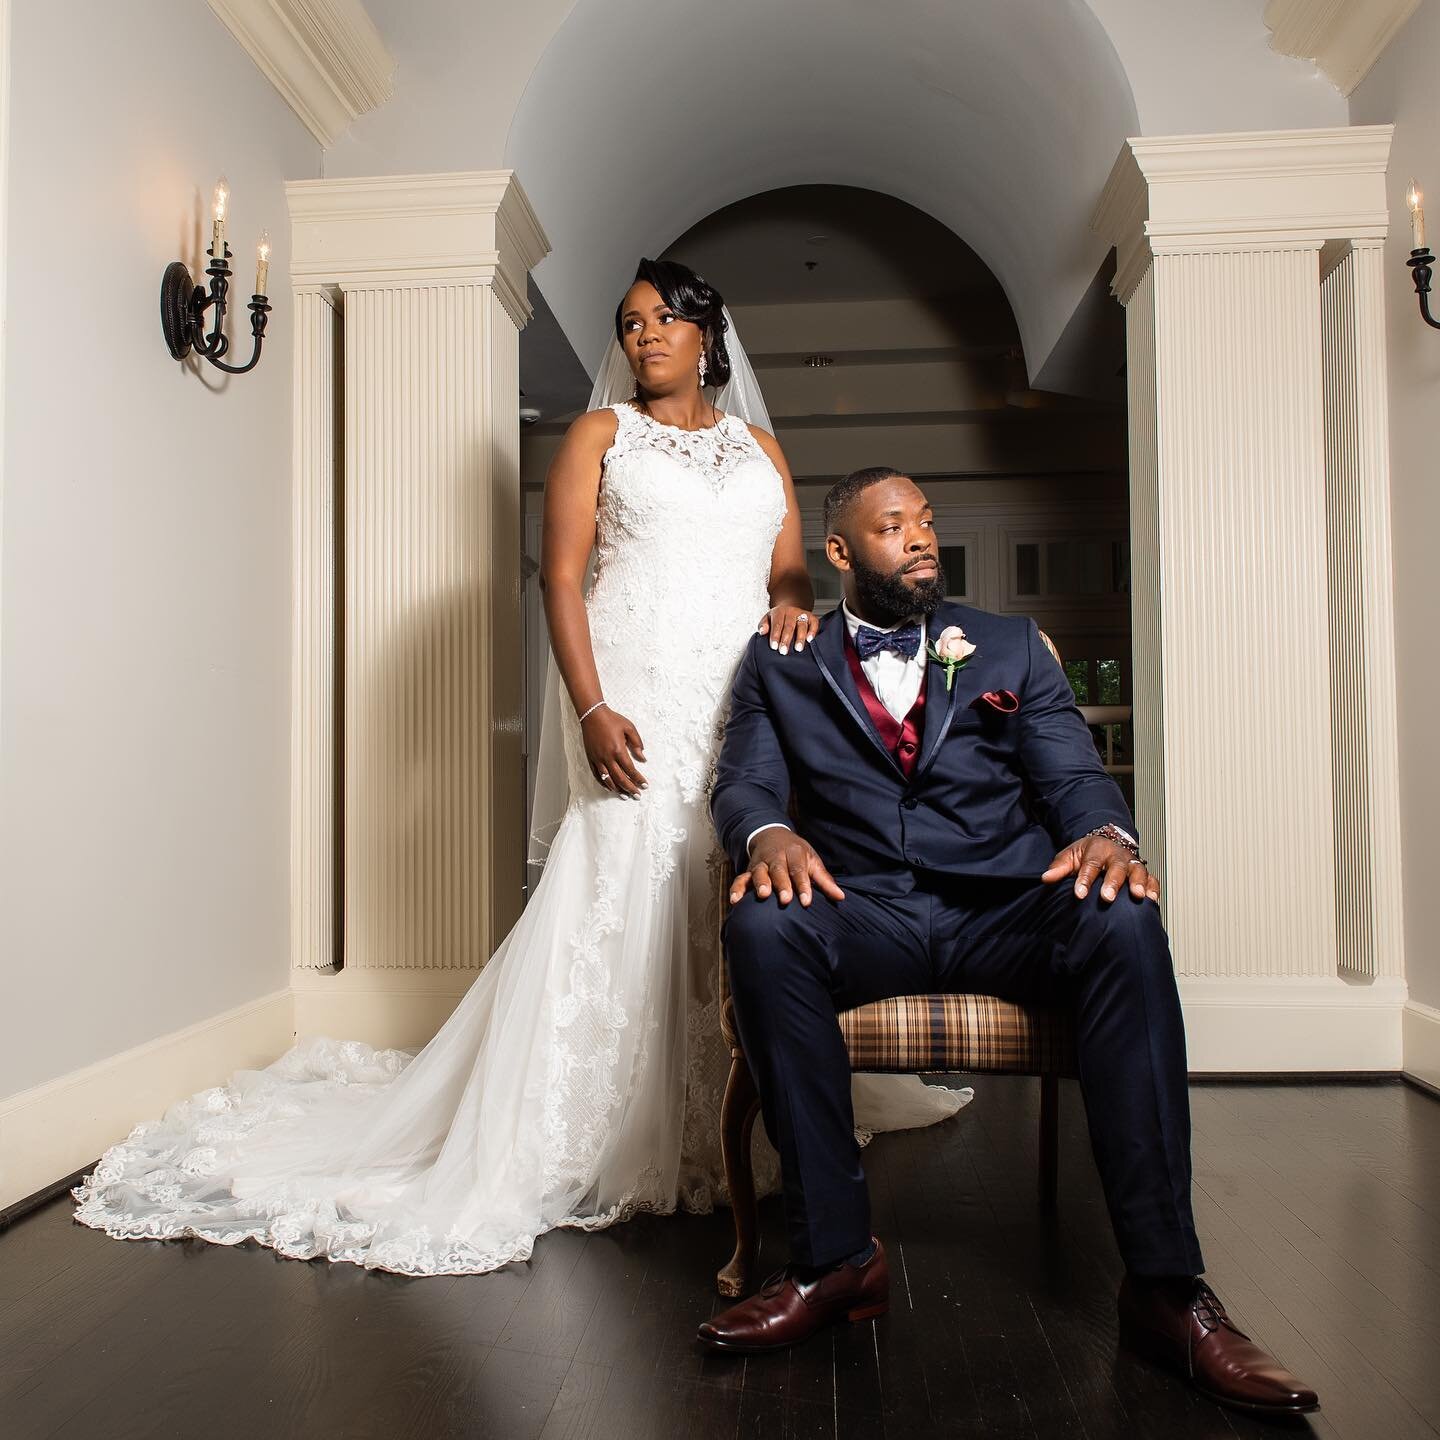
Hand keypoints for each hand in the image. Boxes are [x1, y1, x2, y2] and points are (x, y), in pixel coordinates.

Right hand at [580, 705, 646, 796]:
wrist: (592, 715)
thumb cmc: (612, 720)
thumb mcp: (629, 728)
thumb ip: (637, 744)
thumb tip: (643, 758)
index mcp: (618, 750)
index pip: (630, 770)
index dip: (638, 779)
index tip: (645, 785)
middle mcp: (607, 757)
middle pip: (620, 778)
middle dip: (630, 789)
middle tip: (637, 795)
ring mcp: (597, 759)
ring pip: (608, 780)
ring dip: (618, 789)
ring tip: (625, 795)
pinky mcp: (591, 758)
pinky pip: (597, 775)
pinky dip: (604, 783)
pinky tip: (610, 788)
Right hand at [731, 829, 844, 907]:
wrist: (772, 835)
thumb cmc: (797, 853)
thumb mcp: (812, 860)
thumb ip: (824, 880)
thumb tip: (841, 897)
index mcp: (794, 853)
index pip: (799, 870)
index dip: (803, 886)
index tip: (806, 902)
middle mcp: (776, 857)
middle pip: (779, 871)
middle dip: (781, 885)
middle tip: (785, 899)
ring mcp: (761, 863)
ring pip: (759, 872)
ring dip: (760, 883)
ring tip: (762, 895)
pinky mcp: (749, 870)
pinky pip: (741, 878)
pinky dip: (736, 889)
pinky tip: (735, 901)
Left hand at [757, 604, 814, 654]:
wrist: (789, 609)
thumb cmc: (777, 618)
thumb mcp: (767, 619)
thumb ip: (763, 625)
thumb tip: (762, 632)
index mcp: (779, 612)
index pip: (777, 624)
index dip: (775, 636)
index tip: (774, 647)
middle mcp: (791, 611)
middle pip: (789, 626)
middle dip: (786, 639)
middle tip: (783, 651)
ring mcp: (802, 614)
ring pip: (802, 625)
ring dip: (800, 637)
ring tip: (798, 648)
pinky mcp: (811, 617)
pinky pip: (814, 623)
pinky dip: (813, 631)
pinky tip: (810, 640)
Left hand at [1041, 836, 1159, 903]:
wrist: (1105, 844)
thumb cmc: (1087, 853)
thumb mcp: (1070, 856)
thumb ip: (1059, 867)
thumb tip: (1046, 878)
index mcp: (1097, 849)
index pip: (1091, 864)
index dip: (1085, 879)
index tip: (1080, 894)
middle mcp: (1117, 855)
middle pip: (1116, 867)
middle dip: (1113, 882)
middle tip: (1107, 897)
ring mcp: (1131, 863)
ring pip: (1138, 871)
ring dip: (1138, 883)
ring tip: (1138, 896)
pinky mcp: (1143, 873)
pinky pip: (1152, 879)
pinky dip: (1153, 888)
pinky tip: (1152, 900)